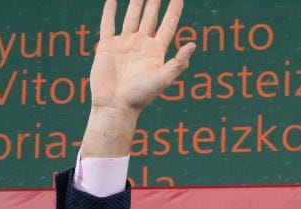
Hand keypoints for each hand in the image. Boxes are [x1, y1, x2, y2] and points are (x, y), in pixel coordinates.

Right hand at [85, 0, 195, 153]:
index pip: (168, 25)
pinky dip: (110, 9)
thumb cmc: (141, 96)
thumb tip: (193, 44)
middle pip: (150, 17)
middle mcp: (142, 45)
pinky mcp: (108, 46)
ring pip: (131, 16)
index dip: (174, 10)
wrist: (116, 106)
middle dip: (154, 1)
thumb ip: (178, 63)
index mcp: (156, 51)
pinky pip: (108, 23)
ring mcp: (125, 43)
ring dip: (135, 2)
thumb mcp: (163, 79)